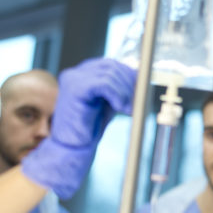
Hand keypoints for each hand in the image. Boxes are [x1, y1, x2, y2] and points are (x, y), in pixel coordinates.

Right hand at [22, 58, 135, 198]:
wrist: (72, 148)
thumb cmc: (89, 129)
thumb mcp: (107, 103)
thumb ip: (118, 90)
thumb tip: (139, 78)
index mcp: (82, 74)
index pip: (111, 64)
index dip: (128, 75)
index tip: (141, 89)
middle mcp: (76, 73)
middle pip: (111, 66)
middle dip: (128, 83)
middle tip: (138, 101)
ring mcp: (73, 79)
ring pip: (109, 74)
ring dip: (125, 92)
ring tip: (129, 109)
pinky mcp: (75, 88)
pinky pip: (104, 83)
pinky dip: (117, 95)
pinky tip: (120, 108)